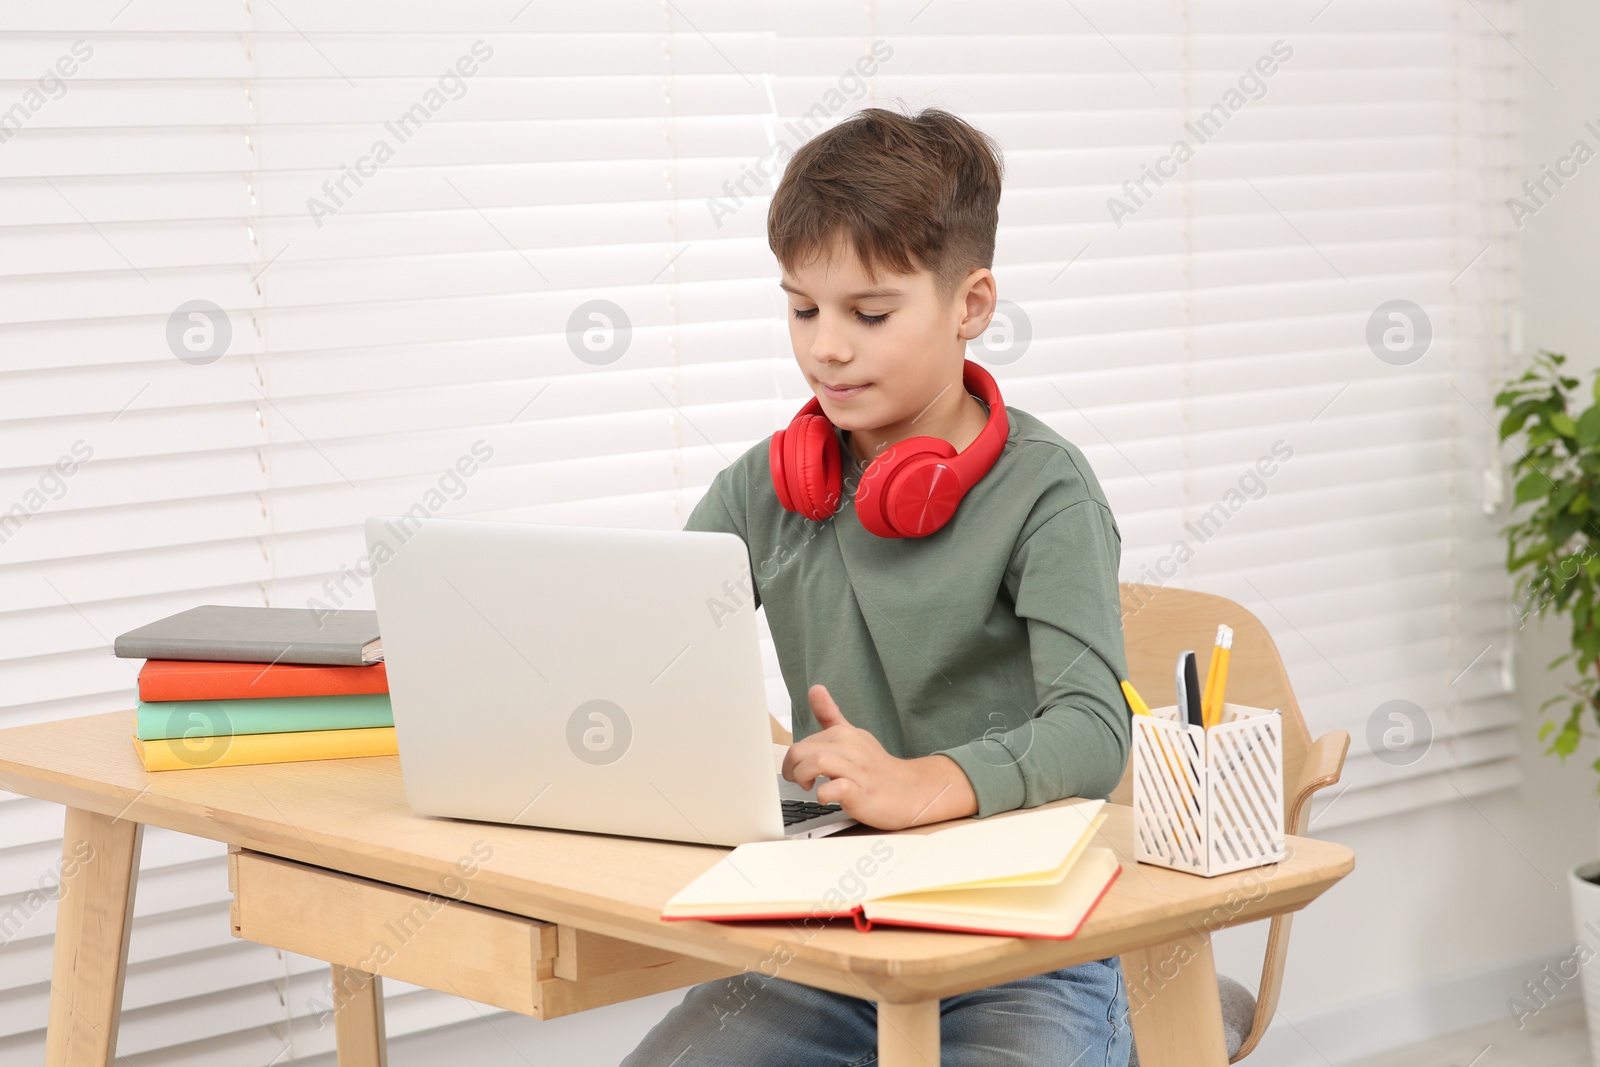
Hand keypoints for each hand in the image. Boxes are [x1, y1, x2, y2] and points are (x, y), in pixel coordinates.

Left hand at [782, 683, 977, 828]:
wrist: (908, 792)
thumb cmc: (875, 767)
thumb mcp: (851, 735)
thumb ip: (830, 714)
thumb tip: (815, 688)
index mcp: (844, 734)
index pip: (802, 742)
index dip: (792, 760)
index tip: (799, 770)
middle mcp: (850, 748)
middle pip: (802, 750)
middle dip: (792, 769)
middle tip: (801, 781)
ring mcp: (857, 771)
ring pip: (817, 763)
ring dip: (803, 777)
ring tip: (810, 787)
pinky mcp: (862, 793)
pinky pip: (837, 788)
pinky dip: (824, 794)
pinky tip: (826, 798)